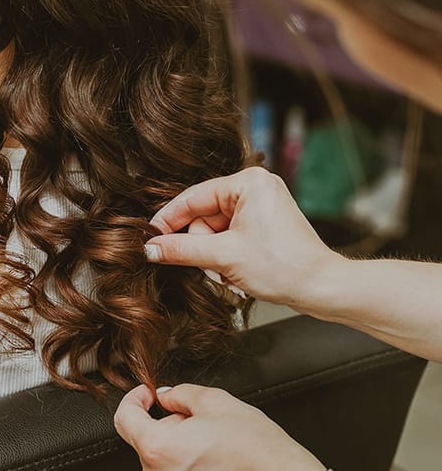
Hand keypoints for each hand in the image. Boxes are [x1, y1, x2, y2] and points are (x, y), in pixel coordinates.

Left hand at [114, 383, 322, 470]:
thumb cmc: (255, 444)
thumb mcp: (214, 400)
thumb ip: (178, 394)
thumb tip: (164, 397)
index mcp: (157, 448)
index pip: (124, 418)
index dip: (135, 399)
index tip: (148, 396)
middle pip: (145, 443)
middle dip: (165, 428)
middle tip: (198, 424)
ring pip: (160, 467)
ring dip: (175, 454)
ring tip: (209, 449)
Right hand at [144, 167, 343, 307]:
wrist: (321, 288)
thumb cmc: (283, 267)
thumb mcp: (222, 257)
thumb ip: (181, 249)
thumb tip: (150, 248)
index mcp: (248, 182)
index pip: (193, 198)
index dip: (168, 220)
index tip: (149, 238)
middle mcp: (255, 187)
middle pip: (203, 216)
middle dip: (202, 246)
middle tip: (212, 267)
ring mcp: (261, 205)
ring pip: (214, 230)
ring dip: (214, 256)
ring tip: (229, 273)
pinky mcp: (263, 224)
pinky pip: (228, 236)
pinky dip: (226, 257)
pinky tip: (237, 272)